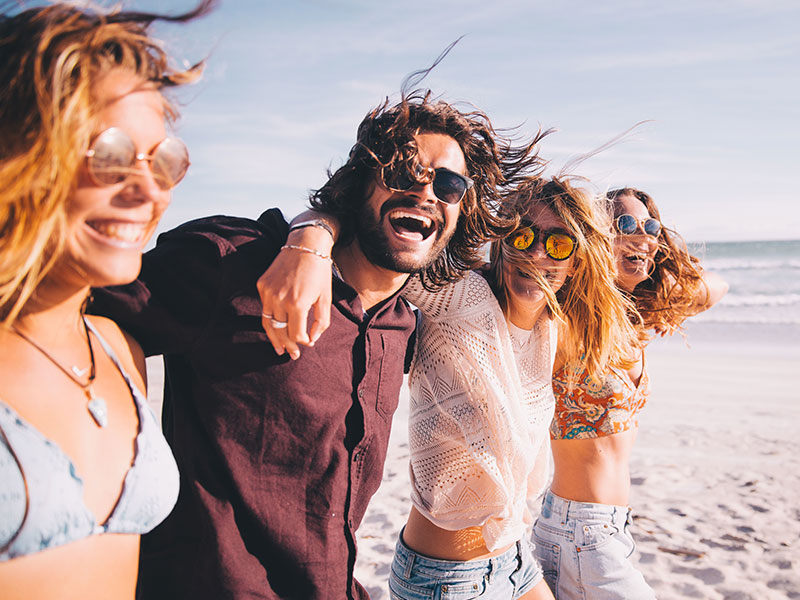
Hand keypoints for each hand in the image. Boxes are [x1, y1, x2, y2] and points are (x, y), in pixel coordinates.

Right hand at [257, 227, 334, 359]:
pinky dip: (270, 319)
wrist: (305, 245)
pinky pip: (265, 308)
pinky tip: (276, 326)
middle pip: (280, 331)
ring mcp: (268, 292)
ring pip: (268, 323)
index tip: (307, 344)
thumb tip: (311, 340)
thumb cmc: (319, 272)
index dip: (303, 342)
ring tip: (279, 349)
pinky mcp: (262, 285)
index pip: (296, 334)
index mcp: (297, 304)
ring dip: (274, 338)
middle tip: (292, 355)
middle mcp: (279, 299)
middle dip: (287, 345)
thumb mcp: (326, 298)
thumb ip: (321, 322)